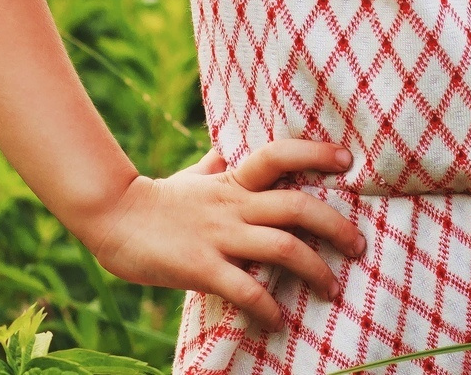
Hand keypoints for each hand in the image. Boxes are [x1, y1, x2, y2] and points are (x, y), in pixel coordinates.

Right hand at [79, 140, 364, 329]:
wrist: (111, 218)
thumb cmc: (155, 200)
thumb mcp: (191, 177)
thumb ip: (214, 165)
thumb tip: (225, 148)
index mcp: (232, 180)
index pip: (280, 155)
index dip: (316, 153)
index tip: (347, 160)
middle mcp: (233, 205)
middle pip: (298, 206)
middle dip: (336, 226)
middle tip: (358, 246)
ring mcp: (219, 236)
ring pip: (283, 247)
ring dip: (316, 270)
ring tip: (332, 288)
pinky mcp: (201, 267)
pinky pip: (246, 289)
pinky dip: (268, 307)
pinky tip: (278, 322)